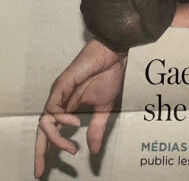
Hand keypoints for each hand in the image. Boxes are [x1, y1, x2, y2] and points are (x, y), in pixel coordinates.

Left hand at [34, 40, 126, 177]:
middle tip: (39, 171)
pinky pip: (52, 108)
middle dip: (40, 152)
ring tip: (71, 148)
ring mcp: (58, 93)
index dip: (48, 150)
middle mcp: (60, 102)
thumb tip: (92, 151)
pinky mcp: (61, 85)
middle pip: (43, 130)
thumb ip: (97, 128)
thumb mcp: (104, 108)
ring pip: (45, 122)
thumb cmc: (109, 75)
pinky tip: (75, 122)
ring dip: (55, 139)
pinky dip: (60, 119)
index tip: (45, 169)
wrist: (114, 54)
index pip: (52, 131)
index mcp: (68, 107)